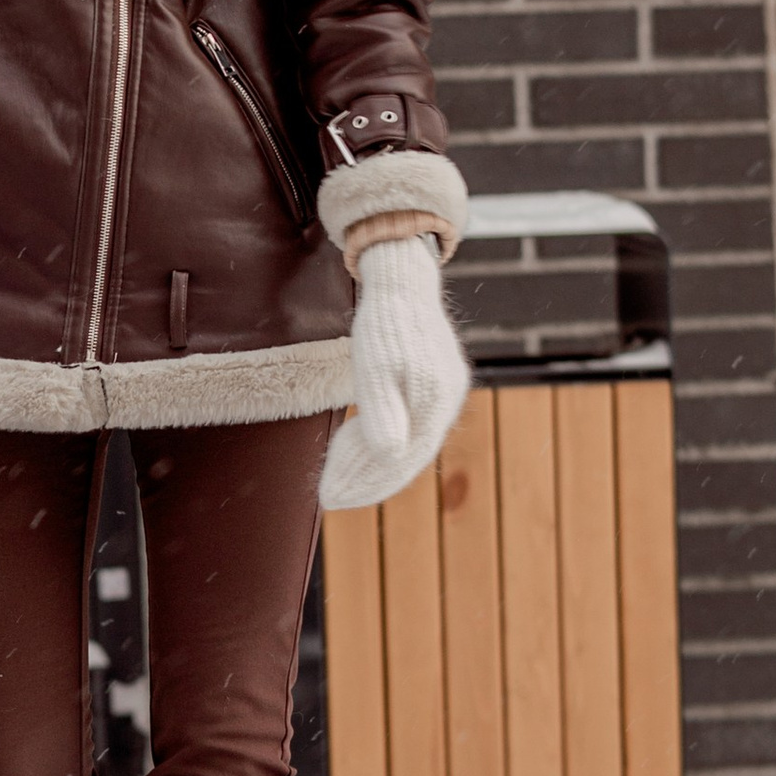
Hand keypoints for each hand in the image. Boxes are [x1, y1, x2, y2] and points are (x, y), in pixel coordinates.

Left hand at [319, 235, 471, 515]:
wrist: (402, 278)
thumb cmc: (384, 321)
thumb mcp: (374, 364)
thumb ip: (383, 410)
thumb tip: (390, 455)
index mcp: (434, 398)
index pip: (400, 458)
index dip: (366, 481)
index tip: (330, 497)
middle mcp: (446, 401)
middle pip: (406, 456)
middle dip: (366, 479)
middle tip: (328, 498)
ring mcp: (445, 392)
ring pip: (409, 442)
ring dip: (373, 465)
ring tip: (339, 483)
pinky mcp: (436, 383)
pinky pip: (411, 424)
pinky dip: (384, 441)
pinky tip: (359, 448)